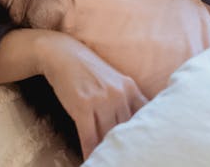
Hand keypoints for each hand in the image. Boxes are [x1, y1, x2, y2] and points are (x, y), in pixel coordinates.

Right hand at [36, 32, 147, 158]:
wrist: (62, 53)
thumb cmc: (88, 69)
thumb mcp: (114, 80)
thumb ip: (127, 100)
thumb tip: (138, 125)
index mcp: (130, 88)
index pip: (146, 117)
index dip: (146, 135)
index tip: (147, 149)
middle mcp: (119, 94)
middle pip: (127, 130)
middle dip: (127, 146)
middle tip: (129, 159)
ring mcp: (101, 100)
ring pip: (109, 136)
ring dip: (108, 151)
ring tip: (111, 160)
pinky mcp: (83, 106)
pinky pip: (90, 137)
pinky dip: (90, 152)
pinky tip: (91, 159)